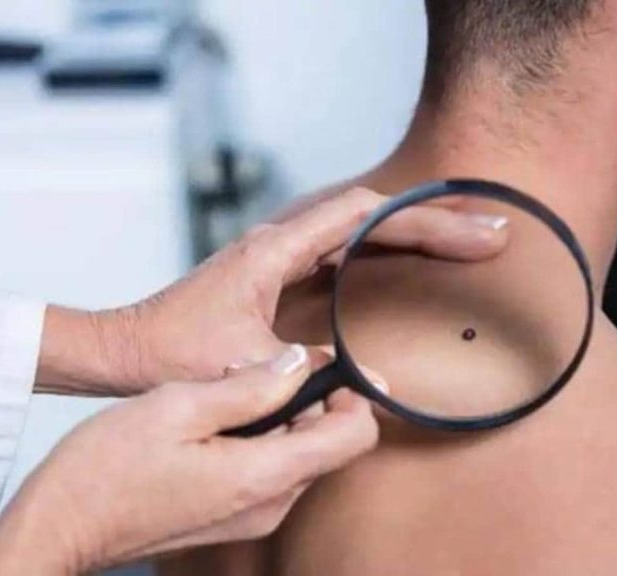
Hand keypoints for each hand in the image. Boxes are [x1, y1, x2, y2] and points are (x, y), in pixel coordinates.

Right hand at [0, 345, 379, 574]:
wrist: (60, 527)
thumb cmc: (104, 468)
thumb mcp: (178, 405)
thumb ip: (250, 386)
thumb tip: (301, 362)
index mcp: (264, 476)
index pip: (354, 437)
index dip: (351, 393)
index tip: (320, 364)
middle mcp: (269, 506)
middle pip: (327, 444)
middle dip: (302, 400)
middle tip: (245, 374)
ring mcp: (251, 518)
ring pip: (295, 456)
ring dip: (272, 419)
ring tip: (215, 398)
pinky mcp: (230, 520)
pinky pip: (266, 473)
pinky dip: (252, 441)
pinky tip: (204, 426)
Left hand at [35, 186, 507, 395]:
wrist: (125, 349)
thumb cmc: (170, 353)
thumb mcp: (244, 366)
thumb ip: (307, 369)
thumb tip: (373, 378)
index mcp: (274, 249)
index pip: (364, 215)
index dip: (423, 220)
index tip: (472, 231)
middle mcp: (278, 241)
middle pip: (372, 215)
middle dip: (434, 223)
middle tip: (492, 234)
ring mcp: (276, 254)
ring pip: (358, 228)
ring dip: (410, 231)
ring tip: (465, 239)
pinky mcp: (273, 272)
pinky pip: (340, 248)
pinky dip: (381, 248)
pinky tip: (405, 259)